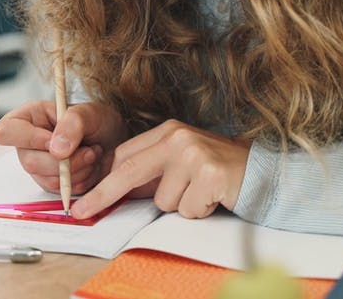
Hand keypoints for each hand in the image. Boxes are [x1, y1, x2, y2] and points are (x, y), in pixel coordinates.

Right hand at [0, 100, 128, 194]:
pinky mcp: (51, 183)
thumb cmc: (98, 120)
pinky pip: (60, 191)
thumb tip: (55, 150)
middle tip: (90, 150)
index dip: (29, 138)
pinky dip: (81, 181)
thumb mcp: (90, 112)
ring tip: (93, 153)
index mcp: (28, 118)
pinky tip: (91, 166)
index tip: (55, 139)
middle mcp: (27, 144)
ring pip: (47, 180)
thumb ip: (73, 123)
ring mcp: (38, 165)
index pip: (5, 131)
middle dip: (65, 161)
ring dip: (77, 170)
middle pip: (30, 162)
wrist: (115, 140)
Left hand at [70, 119, 250, 219]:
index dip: (104, 180)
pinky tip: (212, 197)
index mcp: (167, 131)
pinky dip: (198, 211)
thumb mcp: (180, 160)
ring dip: (180, 205)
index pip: (125, 155)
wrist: (260, 170)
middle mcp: (178, 137)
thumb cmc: (215, 168)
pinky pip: (187, 209)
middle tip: (82, 211)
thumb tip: (115, 191)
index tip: (86, 199)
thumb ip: (152, 170)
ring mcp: (194, 154)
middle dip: (104, 194)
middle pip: (130, 170)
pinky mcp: (210, 174)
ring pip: (163, 200)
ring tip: (199, 193)